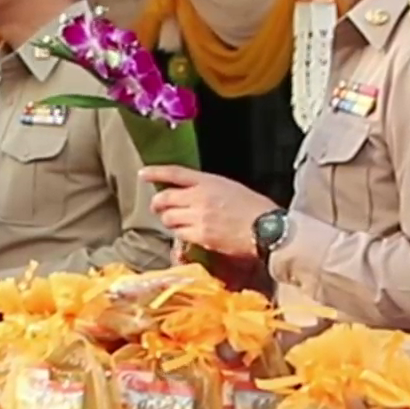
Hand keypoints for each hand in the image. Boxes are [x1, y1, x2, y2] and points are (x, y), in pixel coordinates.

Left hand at [143, 166, 274, 259]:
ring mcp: (198, 217)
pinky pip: (179, 234)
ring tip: (177, 222)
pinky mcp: (200, 235)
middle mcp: (199, 197)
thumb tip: (188, 194)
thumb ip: (207, 188)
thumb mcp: (229, 188)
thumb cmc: (253, 207)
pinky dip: (180, 233)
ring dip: (169, 220)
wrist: (267, 228)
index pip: (175, 173)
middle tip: (158, 208)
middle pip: (164, 198)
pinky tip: (189, 233)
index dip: (156, 172)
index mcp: (208, 181)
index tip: (142, 174)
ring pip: (168, 218)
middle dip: (158, 204)